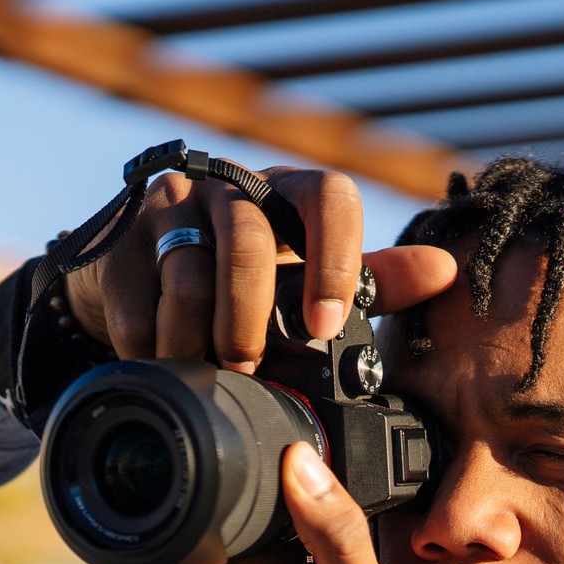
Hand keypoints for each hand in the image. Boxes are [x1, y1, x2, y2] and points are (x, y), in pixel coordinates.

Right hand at [62, 162, 454, 365]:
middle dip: (249, 321)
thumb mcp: (305, 287)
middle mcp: (231, 185)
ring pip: (187, 274)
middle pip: (248, 242)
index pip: (329, 196)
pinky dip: (151, 346)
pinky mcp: (119, 236)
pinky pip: (137, 298)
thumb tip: (445, 269)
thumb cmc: (242, 287)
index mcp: (289, 193)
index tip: (324, 326)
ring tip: (204, 378)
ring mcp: (172, 204)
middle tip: (247, 371)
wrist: (139, 280)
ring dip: (197, 342)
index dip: (335, 259)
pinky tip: (159, 367)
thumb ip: (369, 285)